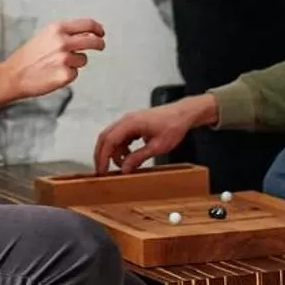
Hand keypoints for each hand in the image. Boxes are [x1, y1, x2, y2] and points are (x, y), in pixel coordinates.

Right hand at [0, 19, 104, 113]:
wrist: (13, 75)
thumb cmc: (28, 56)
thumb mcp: (45, 36)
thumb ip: (65, 33)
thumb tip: (87, 33)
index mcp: (57, 28)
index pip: (87, 24)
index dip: (97, 28)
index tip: (101, 32)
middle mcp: (62, 41)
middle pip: (93, 40)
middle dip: (99, 43)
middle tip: (100, 46)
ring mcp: (65, 58)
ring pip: (83, 59)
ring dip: (76, 63)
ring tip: (57, 65)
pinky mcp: (65, 75)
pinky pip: (75, 74)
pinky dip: (67, 75)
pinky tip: (53, 74)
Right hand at [93, 93, 217, 175]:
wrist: (183, 114)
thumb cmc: (173, 126)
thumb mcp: (157, 146)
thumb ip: (138, 157)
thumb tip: (124, 169)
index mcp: (130, 123)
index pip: (109, 140)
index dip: (103, 157)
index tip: (101, 171)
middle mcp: (126, 120)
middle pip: (105, 137)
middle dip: (102, 155)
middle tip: (102, 171)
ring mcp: (129, 121)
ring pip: (112, 138)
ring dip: (114, 152)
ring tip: (123, 166)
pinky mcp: (133, 124)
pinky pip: (121, 137)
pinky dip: (121, 148)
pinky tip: (129, 157)